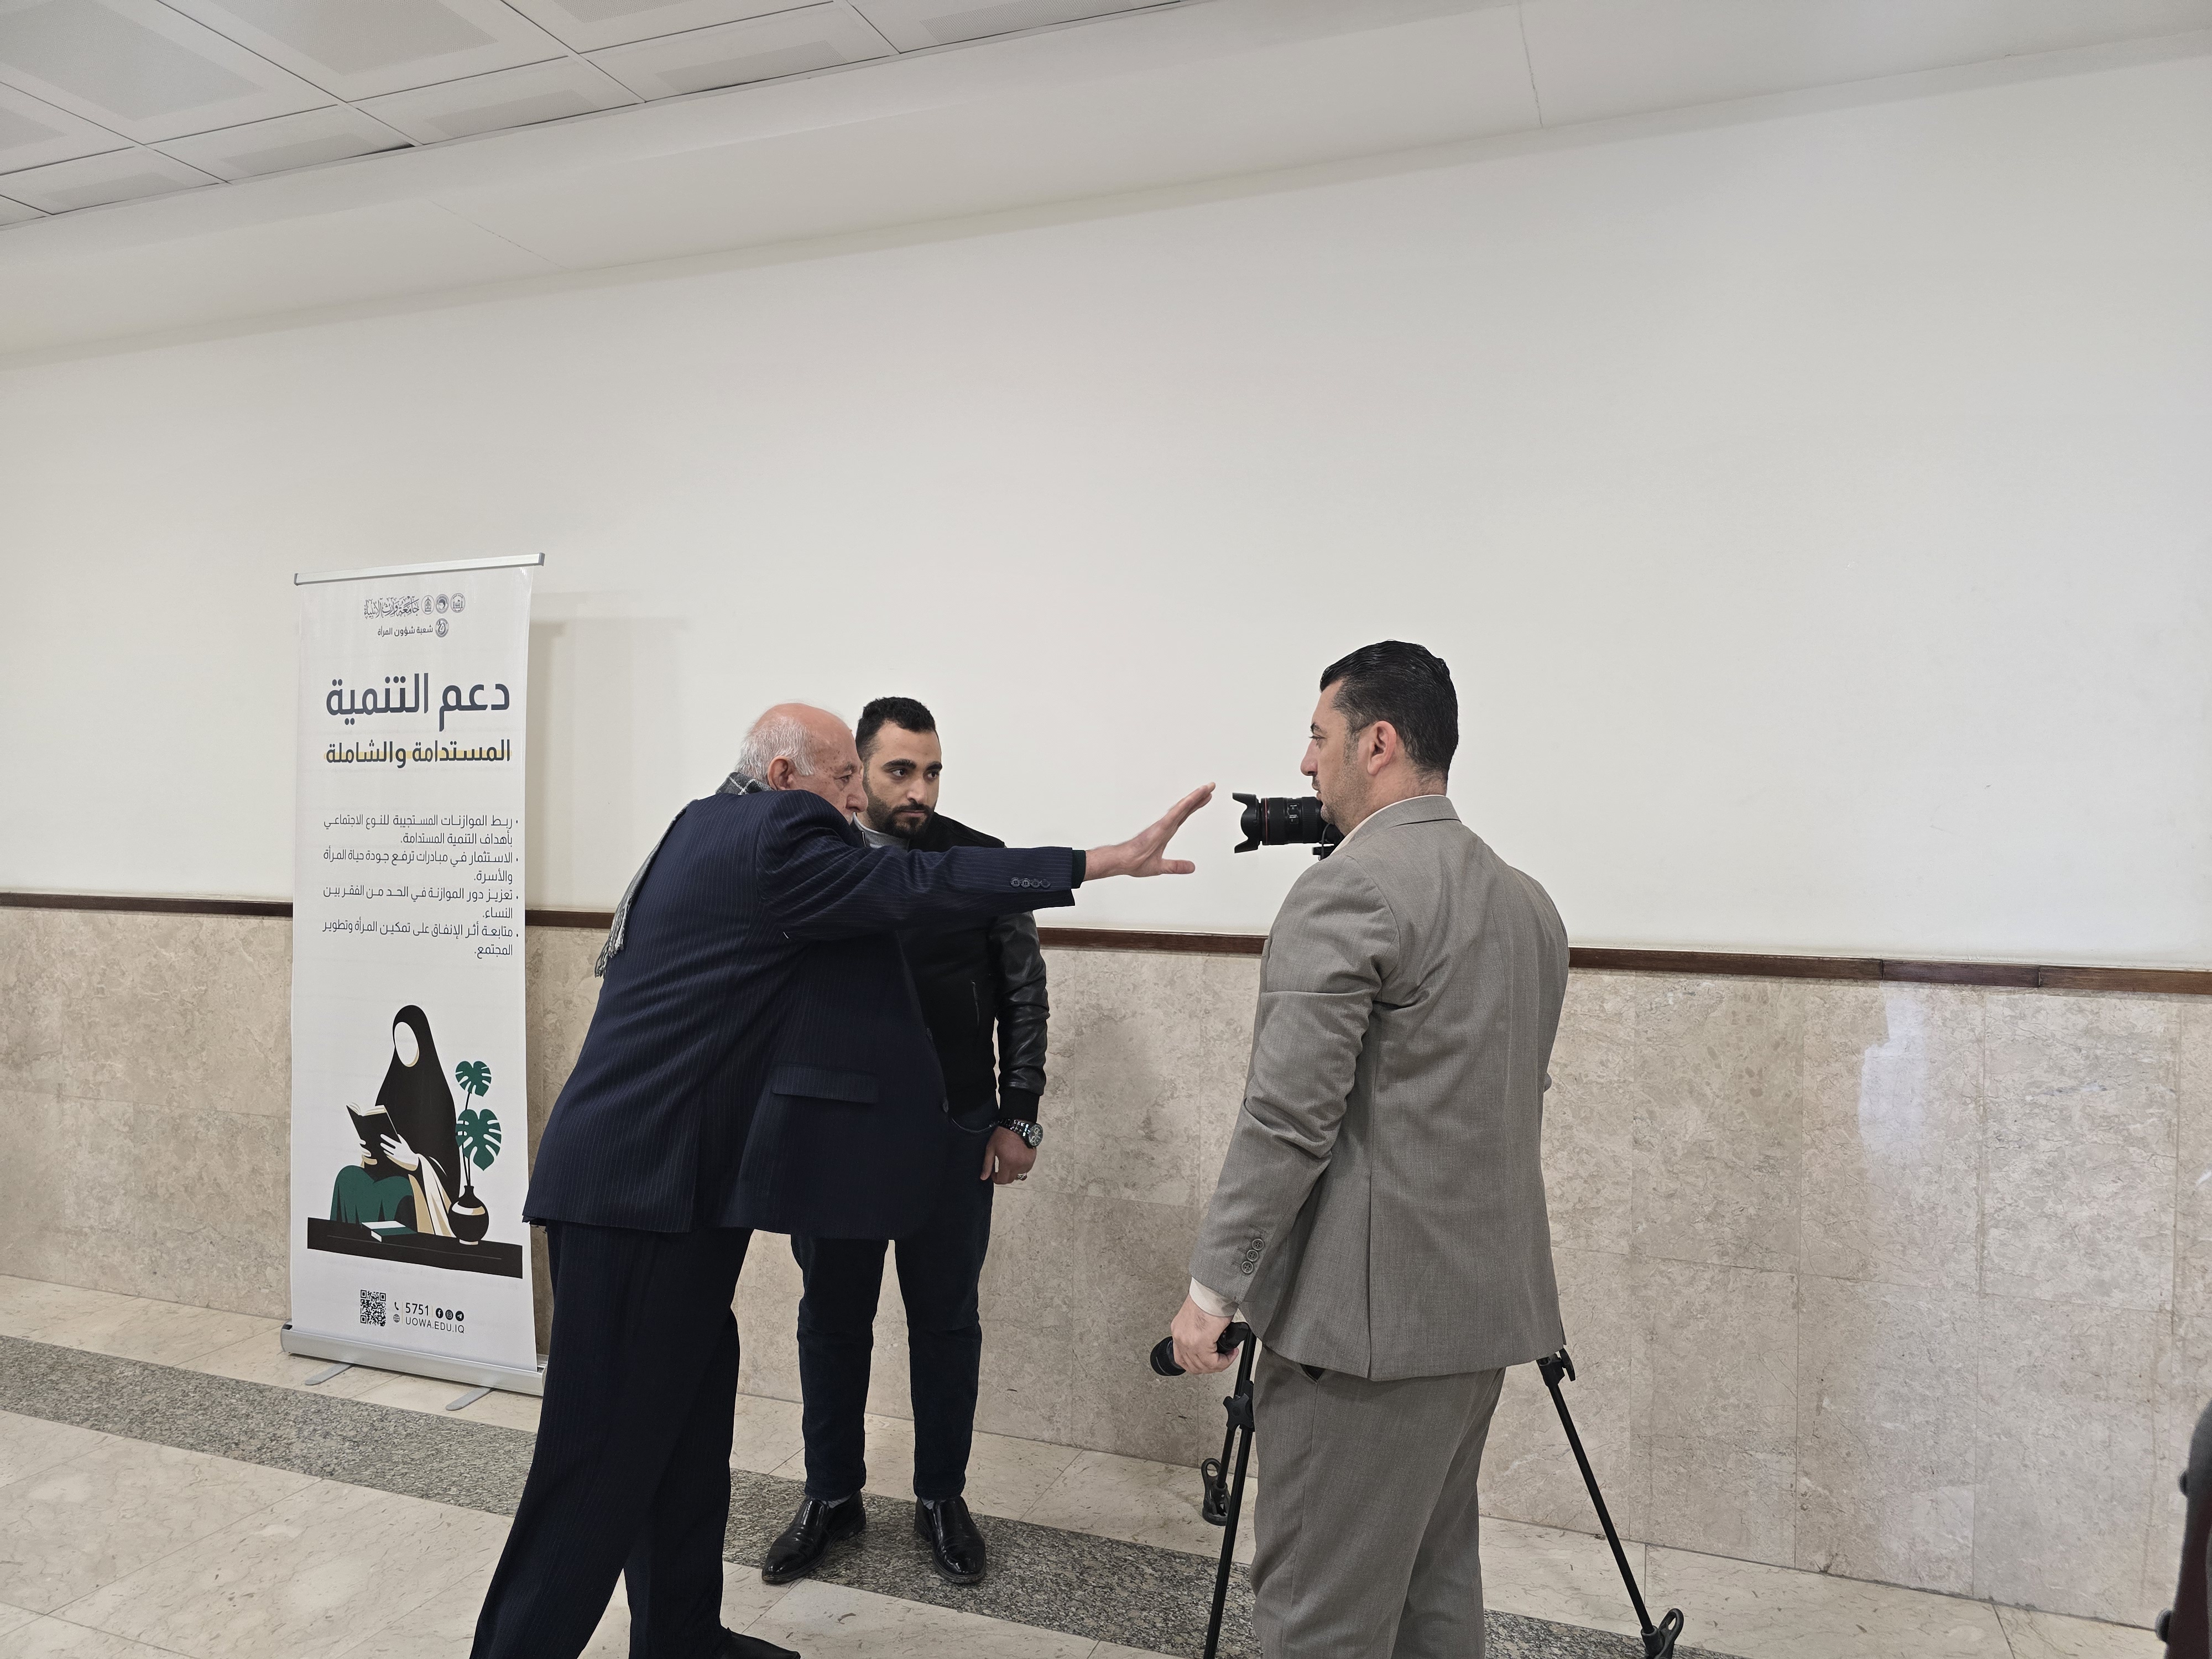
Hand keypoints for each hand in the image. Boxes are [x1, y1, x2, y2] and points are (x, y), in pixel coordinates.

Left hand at [378, 1132, 419, 1172]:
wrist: (411, 1160)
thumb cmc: (407, 1151)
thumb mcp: (405, 1144)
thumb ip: (401, 1139)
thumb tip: (398, 1135)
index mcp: (399, 1145)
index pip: (390, 1141)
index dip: (385, 1138)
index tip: (381, 1135)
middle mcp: (396, 1150)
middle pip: (388, 1147)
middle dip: (384, 1145)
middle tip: (381, 1143)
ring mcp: (394, 1155)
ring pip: (387, 1151)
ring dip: (385, 1148)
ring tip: (382, 1145)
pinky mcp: (394, 1159)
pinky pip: (388, 1155)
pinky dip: (386, 1152)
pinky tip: (385, 1151)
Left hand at [981, 1128, 1036, 1184]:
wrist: (1017, 1125)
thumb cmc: (1003, 1135)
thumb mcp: (991, 1149)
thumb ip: (987, 1164)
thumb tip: (983, 1177)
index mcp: (1008, 1163)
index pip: (1002, 1180)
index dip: (996, 1179)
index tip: (993, 1173)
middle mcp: (1019, 1165)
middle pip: (1011, 1179)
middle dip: (1004, 1177)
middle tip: (1000, 1169)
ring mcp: (1027, 1162)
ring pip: (1019, 1175)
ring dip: (1013, 1172)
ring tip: (1009, 1162)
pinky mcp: (1032, 1159)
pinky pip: (1026, 1169)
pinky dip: (1021, 1167)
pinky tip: (1017, 1159)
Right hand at [1085, 785, 1214, 880]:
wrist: (1124, 862)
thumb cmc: (1135, 862)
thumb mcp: (1162, 867)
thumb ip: (1177, 866)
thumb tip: (1191, 867)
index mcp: (1166, 833)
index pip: (1184, 816)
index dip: (1195, 807)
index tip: (1205, 798)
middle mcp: (1166, 826)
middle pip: (1186, 808)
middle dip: (1198, 797)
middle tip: (1209, 787)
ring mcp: (1163, 825)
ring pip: (1182, 808)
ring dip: (1194, 798)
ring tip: (1206, 788)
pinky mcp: (1160, 827)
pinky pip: (1175, 814)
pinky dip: (1184, 806)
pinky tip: (1192, 799)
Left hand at [1170, 1293, 1235, 1375]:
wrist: (1213, 1289)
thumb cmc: (1209, 1298)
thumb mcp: (1200, 1318)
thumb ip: (1201, 1333)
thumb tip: (1212, 1343)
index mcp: (1179, 1330)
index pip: (1184, 1359)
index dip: (1201, 1364)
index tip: (1213, 1359)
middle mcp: (1180, 1337)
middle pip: (1194, 1366)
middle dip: (1212, 1366)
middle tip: (1223, 1360)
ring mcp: (1188, 1340)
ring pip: (1203, 1366)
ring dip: (1219, 1364)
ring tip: (1229, 1355)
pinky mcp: (1200, 1341)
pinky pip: (1212, 1362)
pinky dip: (1224, 1361)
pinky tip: (1231, 1354)